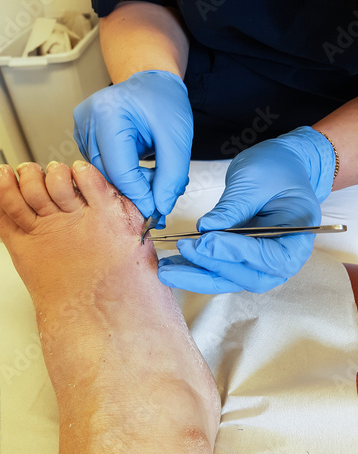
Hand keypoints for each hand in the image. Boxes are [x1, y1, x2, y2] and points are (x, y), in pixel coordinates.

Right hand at [73, 70, 192, 218]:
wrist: (152, 82)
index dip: (139, 195)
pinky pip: (101, 169)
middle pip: (108, 175)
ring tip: (153, 175)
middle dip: (135, 190)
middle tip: (159, 193)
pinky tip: (138, 169)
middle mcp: (88, 119)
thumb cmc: (163, 100)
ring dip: (129, 184)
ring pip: (103, 176)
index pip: (120, 171)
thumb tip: (160, 206)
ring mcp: (82, 128)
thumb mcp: (177, 139)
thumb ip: (172, 176)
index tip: (156, 208)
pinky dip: (122, 176)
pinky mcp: (83, 138)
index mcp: (108, 113)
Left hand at [158, 126, 334, 293]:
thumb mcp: (256, 180)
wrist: (281, 167)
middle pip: (244, 276)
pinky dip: (196, 268)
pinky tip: (173, 265)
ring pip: (227, 278)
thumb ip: (233, 207)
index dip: (234, 252)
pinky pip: (218, 269)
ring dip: (195, 275)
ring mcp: (260, 264)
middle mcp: (281, 260)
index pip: (265, 256)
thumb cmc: (277, 169)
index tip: (204, 242)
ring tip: (165, 270)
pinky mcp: (242, 260)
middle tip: (177, 259)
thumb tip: (205, 229)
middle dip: (208, 268)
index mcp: (296, 240)